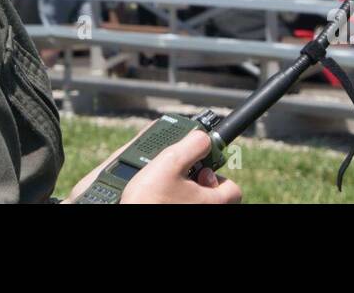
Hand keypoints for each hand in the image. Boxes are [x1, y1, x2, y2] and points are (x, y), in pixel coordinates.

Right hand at [119, 130, 240, 203]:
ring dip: (181, 190)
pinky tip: (154, 194)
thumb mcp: (170, 161)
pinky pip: (177, 205)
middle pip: (211, 195)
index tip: (201, 164)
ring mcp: (188, 215)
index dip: (217, 173)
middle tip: (178, 172)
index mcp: (213, 202)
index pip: (232, 188)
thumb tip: (203, 138)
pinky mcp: (169, 214)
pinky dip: (170, 199)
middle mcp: (205, 213)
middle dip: (196, 180)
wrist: (121, 213)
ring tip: (162, 182)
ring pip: (192, 200)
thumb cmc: (148, 200)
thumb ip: (192, 145)